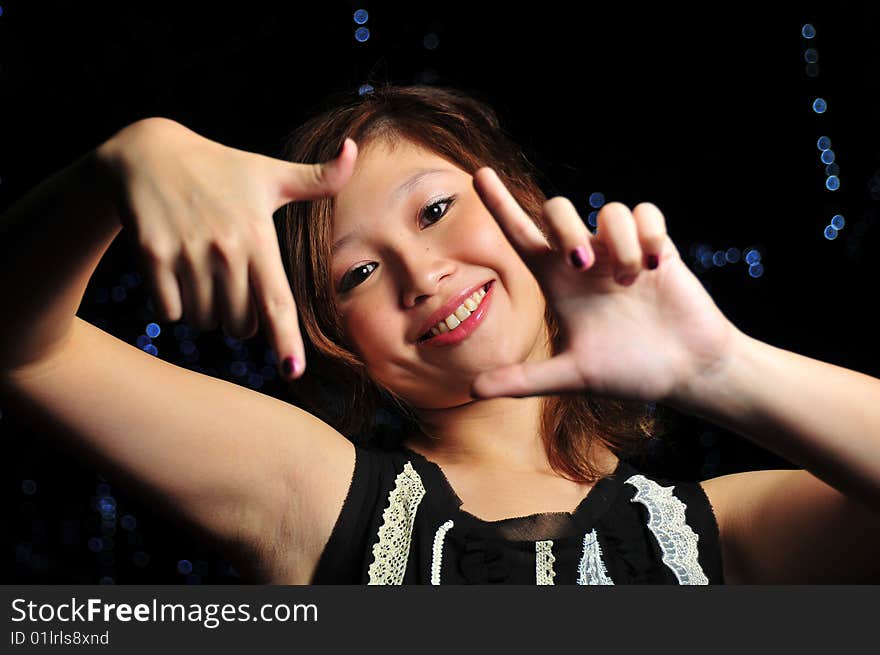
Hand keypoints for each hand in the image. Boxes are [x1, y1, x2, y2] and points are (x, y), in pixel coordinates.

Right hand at [96, 117, 356, 378]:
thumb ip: (317, 177)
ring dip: (206, 312)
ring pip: (204, 320)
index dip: (285, 340)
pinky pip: (169, 312)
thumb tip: (355, 149)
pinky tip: (174, 274)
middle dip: (239, 318)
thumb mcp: (268, 173)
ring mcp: (186, 253)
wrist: (147, 154)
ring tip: (202, 274)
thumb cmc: (219, 169)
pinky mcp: (151, 256)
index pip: (276, 301)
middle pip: (240, 323)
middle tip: (231, 284)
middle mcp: (224, 249)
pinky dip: (173, 306)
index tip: (292, 371)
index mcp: (257, 237)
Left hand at [469, 167, 740, 403]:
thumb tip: (472, 389)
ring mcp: (621, 251)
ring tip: (633, 281)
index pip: (520, 236)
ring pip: (608, 211)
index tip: (478, 176)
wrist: (686, 371)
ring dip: (620, 244)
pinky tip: (656, 266)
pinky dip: (650, 233)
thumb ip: (523, 380)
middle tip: (583, 266)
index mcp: (558, 283)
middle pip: (557, 209)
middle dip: (564, 228)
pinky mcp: (658, 246)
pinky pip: (645, 211)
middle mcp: (586, 260)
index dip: (500, 205)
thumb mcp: (572, 376)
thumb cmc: (629, 372)